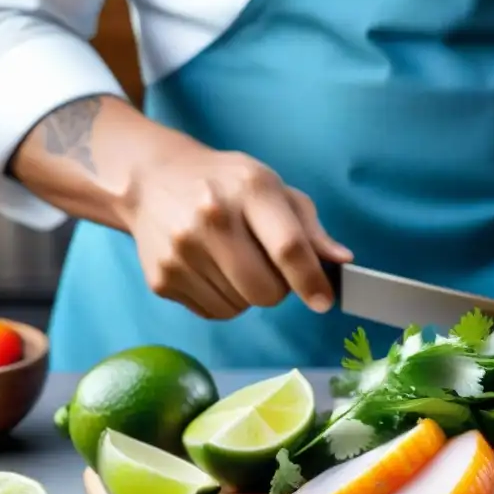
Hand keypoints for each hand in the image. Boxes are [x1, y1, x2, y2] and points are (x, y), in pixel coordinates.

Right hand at [120, 145, 351, 319]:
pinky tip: (213, 270)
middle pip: (265, 290)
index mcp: (249, 189)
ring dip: (249, 294)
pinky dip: (224, 300)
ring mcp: (181, 251)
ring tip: (235, 262)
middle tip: (269, 267)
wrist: (152, 181)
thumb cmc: (227, 186)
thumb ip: (310, 229)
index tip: (323, 301)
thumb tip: (341, 261)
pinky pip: (215, 312)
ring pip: (241, 306)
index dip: (311, 281)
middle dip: (278, 289)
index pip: (288, 248)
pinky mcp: (162, 279)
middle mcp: (211, 218)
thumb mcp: (274, 190)